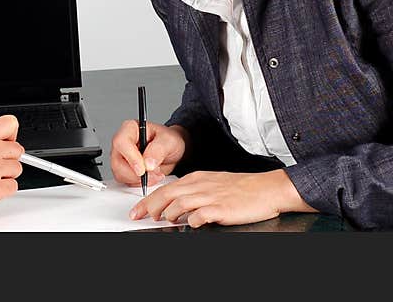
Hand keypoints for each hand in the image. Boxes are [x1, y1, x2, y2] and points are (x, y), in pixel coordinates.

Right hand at [110, 120, 186, 186]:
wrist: (171, 151)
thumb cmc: (168, 140)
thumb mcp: (169, 141)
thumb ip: (158, 150)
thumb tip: (147, 164)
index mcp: (130, 129)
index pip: (121, 143)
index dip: (131, 158)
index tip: (143, 170)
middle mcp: (122, 143)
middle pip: (117, 162)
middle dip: (136, 174)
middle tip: (154, 173)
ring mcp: (121, 157)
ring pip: (120, 174)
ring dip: (139, 180)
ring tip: (156, 174)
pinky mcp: (124, 170)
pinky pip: (125, 181)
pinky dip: (139, 184)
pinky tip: (151, 177)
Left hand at [129, 169, 316, 227]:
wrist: (266, 189)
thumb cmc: (240, 188)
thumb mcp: (211, 184)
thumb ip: (193, 192)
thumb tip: (175, 205)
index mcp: (196, 179)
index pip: (165, 188)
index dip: (148, 200)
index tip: (137, 210)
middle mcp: (200, 186)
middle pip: (167, 195)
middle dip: (150, 207)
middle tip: (141, 217)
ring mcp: (210, 197)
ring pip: (179, 204)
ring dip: (169, 214)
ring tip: (166, 220)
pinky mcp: (221, 209)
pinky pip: (200, 215)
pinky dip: (191, 221)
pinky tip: (190, 224)